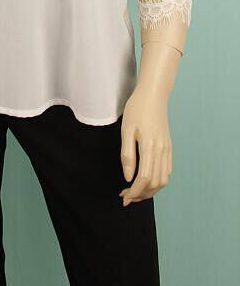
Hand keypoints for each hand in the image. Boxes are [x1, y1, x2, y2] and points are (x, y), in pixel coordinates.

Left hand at [119, 86, 172, 206]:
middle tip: (126, 197)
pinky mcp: (169, 147)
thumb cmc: (137, 109)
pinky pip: (167, 171)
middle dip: (141, 195)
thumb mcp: (126, 130)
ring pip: (163, 180)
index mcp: (150, 146)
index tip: (123, 196)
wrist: (153, 95)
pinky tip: (146, 181)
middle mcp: (162, 150)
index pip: (144, 179)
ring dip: (150, 191)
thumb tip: (128, 177)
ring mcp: (167, 149)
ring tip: (136, 193)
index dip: (134, 192)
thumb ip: (127, 155)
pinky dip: (158, 182)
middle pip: (155, 183)